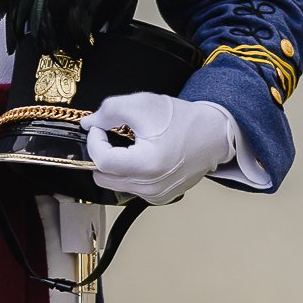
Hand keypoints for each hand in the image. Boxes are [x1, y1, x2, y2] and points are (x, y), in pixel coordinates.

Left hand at [85, 92, 234, 204]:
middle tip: (115, 136)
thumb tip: (89, 124)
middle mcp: (150, 187)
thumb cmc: (183, 120)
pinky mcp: (159, 198)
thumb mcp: (143, 104)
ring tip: (132, 145)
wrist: (213, 135)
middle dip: (103, 153)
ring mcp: (155, 195)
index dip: (95, 141)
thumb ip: (109, 111)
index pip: (101, 160)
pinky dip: (129, 173)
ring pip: (114, 183)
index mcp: (146, 165)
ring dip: (116, 164)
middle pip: (102, 176)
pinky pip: (130, 187)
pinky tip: (143, 157)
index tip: (101, 128)